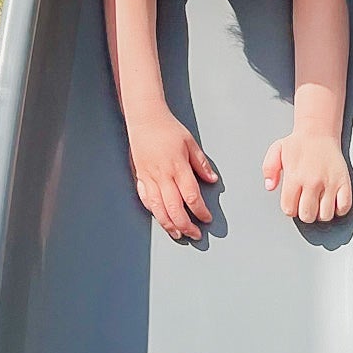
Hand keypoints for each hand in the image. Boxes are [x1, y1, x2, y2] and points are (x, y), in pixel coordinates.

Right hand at [128, 106, 215, 239]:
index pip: (191, 196)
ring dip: (169, 225)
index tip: (207, 218)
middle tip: (195, 234)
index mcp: (177, 166)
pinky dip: (153, 211)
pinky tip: (160, 217)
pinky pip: (146, 199)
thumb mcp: (190, 142)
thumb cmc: (167, 128)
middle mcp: (162, 175)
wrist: (144, 118)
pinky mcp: (140, 177)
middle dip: (186, 225)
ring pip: (158, 209)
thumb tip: (212, 179)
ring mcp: (149, 177)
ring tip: (178, 234)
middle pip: (174, 208)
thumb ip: (201, 163)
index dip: (200, 211)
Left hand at [263, 127, 351, 224]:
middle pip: (307, 215)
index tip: (293, 202)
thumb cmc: (298, 144)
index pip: (289, 209)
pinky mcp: (344, 182)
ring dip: (321, 213)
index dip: (290, 208)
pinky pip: (344, 207)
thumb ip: (269, 169)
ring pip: (326, 215)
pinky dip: (339, 209)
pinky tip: (333, 201)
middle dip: (305, 213)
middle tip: (306, 203)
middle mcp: (312, 181)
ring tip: (319, 202)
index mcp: (294, 176)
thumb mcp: (276, 151)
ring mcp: (329, 182)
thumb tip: (270, 186)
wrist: (319, 132)